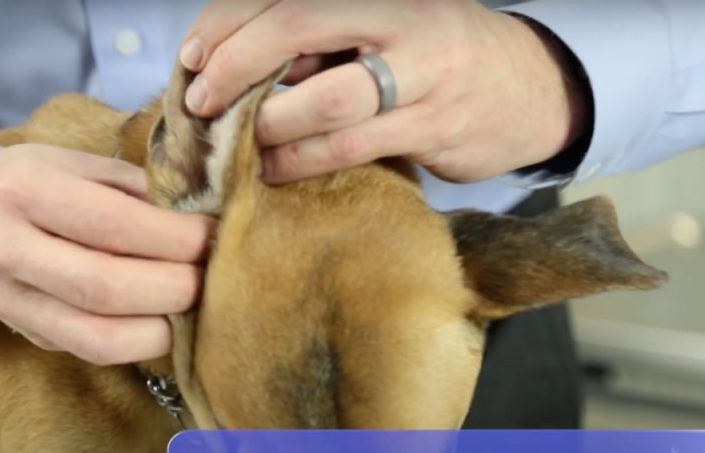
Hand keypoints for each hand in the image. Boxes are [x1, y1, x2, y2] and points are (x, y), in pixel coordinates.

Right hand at [0, 144, 214, 365]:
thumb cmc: (34, 180)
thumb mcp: (76, 163)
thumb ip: (135, 188)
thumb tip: (203, 222)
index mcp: (23, 190)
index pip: (113, 225)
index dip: (175, 238)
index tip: (213, 235)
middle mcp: (6, 250)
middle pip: (107, 287)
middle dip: (176, 287)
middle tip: (212, 274)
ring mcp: (11, 302)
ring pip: (100, 337)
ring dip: (164, 326)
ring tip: (195, 302)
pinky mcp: (28, 335)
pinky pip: (94, 351)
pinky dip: (141, 342)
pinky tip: (167, 320)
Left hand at [180, 0, 589, 183]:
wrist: (527, 88)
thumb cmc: (433, 54)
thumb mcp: (380, 25)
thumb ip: (317, 39)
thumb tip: (231, 62)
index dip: (228, 22)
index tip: (192, 54)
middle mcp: (404, 18)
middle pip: (297, 27)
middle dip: (234, 66)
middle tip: (200, 101)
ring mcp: (425, 74)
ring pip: (323, 100)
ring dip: (264, 126)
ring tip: (233, 142)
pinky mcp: (434, 128)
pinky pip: (348, 149)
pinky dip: (298, 161)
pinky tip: (272, 168)